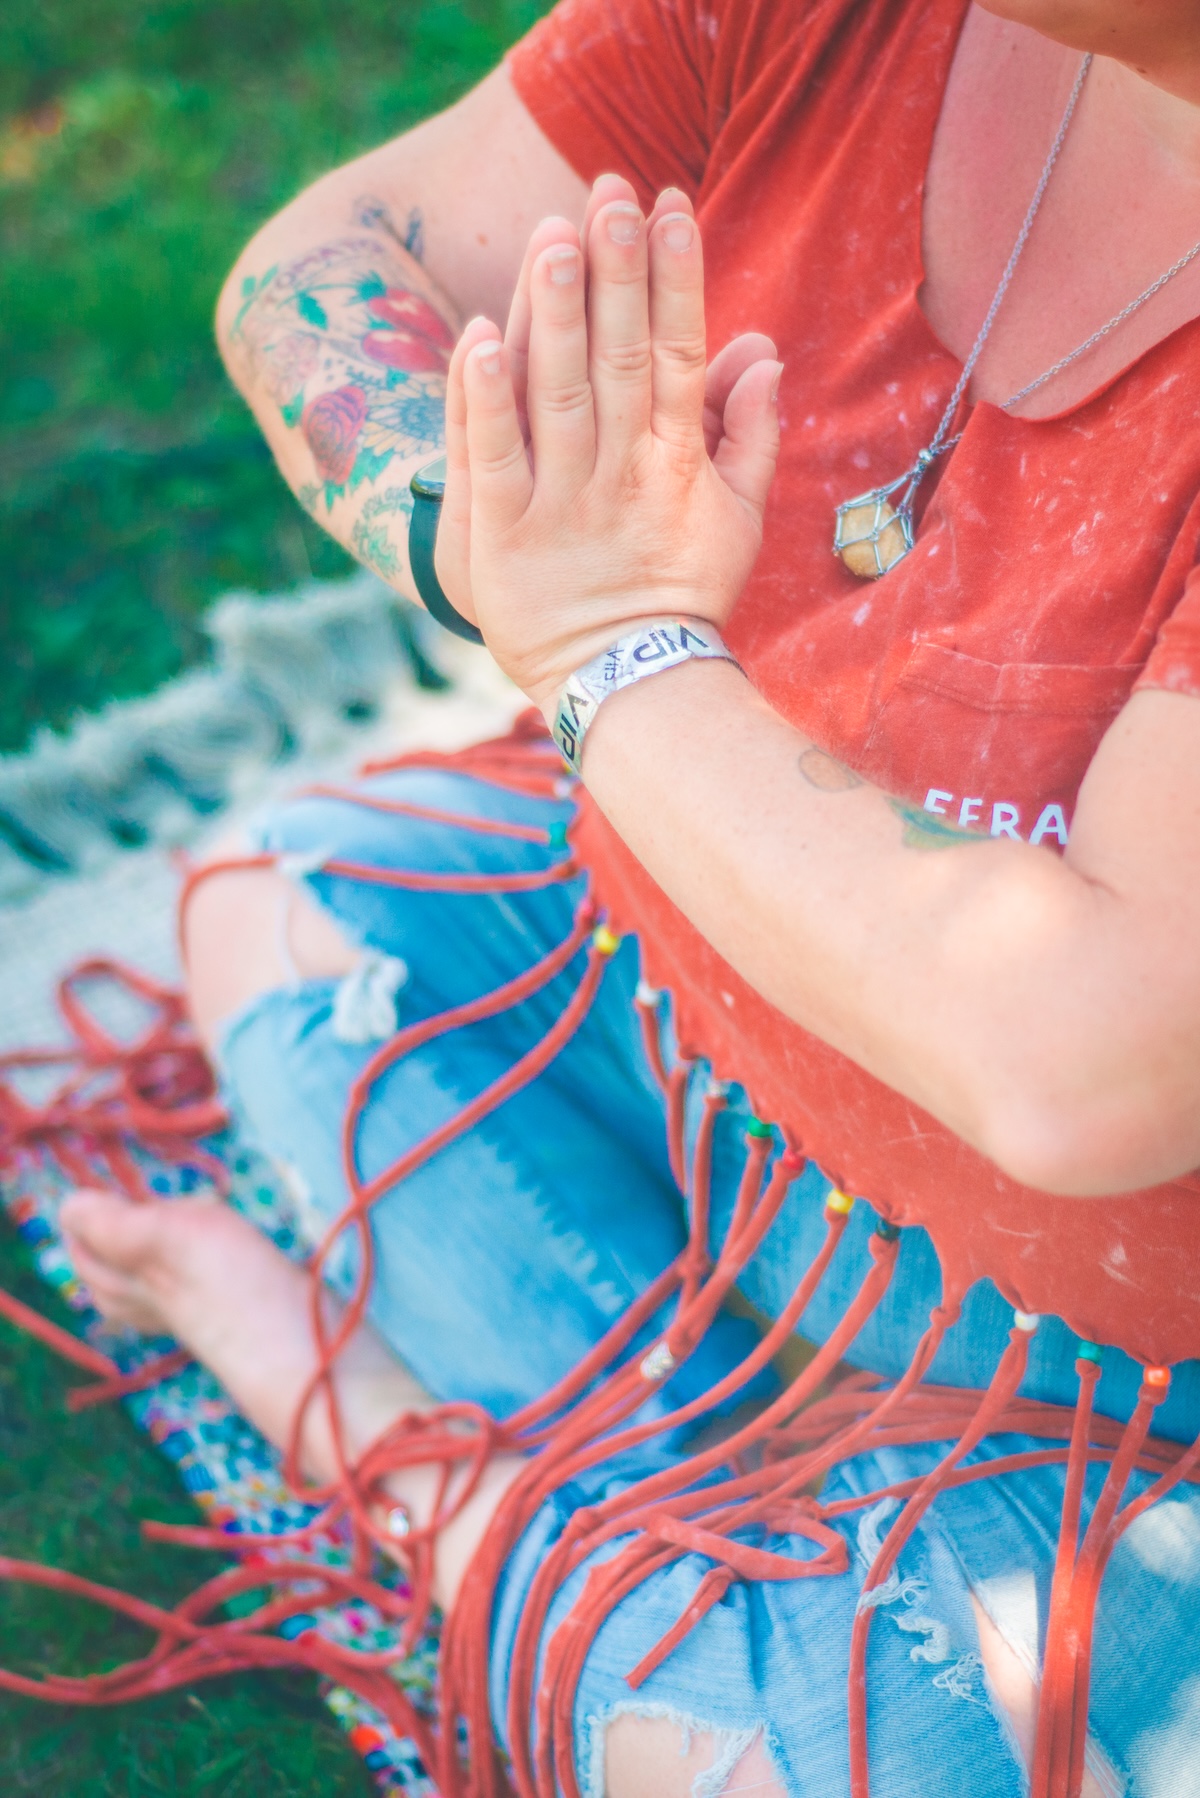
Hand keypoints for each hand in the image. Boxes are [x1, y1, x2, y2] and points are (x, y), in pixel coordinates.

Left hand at [435, 177, 781, 712]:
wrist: (631, 688)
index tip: (670, 206)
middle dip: (615, 274)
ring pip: (558, 396)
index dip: (677, 278)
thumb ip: (750, 434)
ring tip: (550, 237)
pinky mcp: (504, 538)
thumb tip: (764, 350)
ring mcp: (561, 504)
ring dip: (553, 315)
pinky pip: (495, 460)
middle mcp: (622, 473)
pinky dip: (484, 402)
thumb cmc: (680, 598)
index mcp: (678, 461)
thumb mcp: (736, 520)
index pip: (681, 353)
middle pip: (620, 358)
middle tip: (607, 193)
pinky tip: (476, 338)